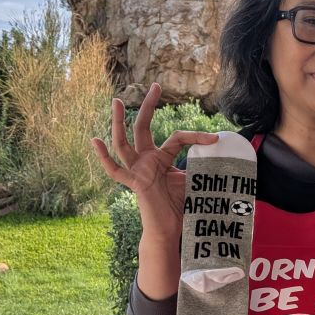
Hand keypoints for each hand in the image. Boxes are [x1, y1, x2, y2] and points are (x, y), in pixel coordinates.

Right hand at [90, 82, 218, 241]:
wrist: (171, 230)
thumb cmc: (180, 206)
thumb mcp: (192, 181)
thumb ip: (198, 166)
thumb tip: (219, 156)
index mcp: (161, 158)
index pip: (177, 137)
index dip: (197, 136)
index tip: (216, 138)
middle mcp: (146, 160)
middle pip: (144, 127)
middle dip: (150, 105)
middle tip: (157, 85)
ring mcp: (137, 170)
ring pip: (124, 142)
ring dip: (119, 122)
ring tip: (118, 101)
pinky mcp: (133, 183)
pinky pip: (115, 171)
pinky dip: (104, 157)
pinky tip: (95, 141)